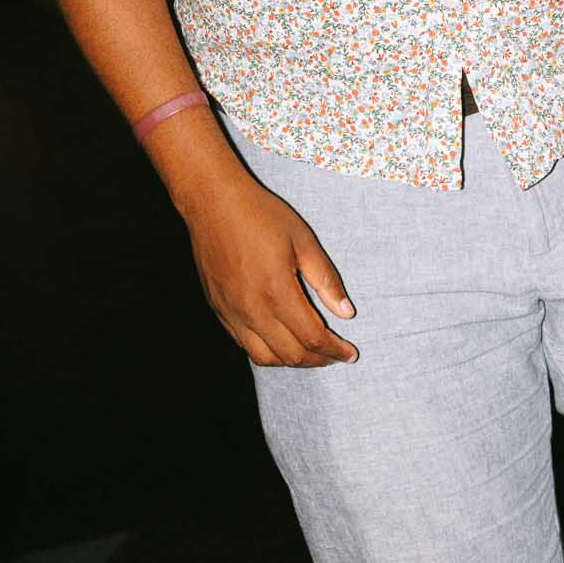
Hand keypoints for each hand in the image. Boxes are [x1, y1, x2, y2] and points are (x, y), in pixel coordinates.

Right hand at [186, 172, 357, 367]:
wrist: (213, 202)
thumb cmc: (261, 215)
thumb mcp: (302, 239)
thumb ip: (325, 279)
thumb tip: (346, 313)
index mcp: (277, 292)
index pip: (312, 338)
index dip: (335, 350)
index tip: (350, 354)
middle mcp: (252, 310)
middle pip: (291, 355)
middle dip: (318, 360)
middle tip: (335, 354)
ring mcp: (232, 313)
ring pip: (265, 357)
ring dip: (291, 361)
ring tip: (310, 352)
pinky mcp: (219, 309)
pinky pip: (244, 344)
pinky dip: (267, 350)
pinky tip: (279, 338)